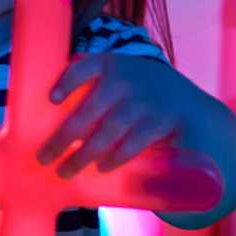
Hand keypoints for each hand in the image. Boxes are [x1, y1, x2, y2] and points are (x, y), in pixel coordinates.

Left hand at [37, 54, 186, 178]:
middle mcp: (127, 80)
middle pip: (89, 110)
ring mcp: (145, 101)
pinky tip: (102, 167)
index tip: (52, 100)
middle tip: (44, 157)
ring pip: (108, 130)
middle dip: (63, 137)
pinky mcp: (161, 122)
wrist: (190, 104)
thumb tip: (50, 114)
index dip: (67, 81)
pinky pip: (133, 142)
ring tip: (66, 169)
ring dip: (84, 154)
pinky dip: (115, 157)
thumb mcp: (121, 79)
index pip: (85, 67)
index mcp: (111, 65)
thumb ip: (91, 86)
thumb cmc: (140, 94)